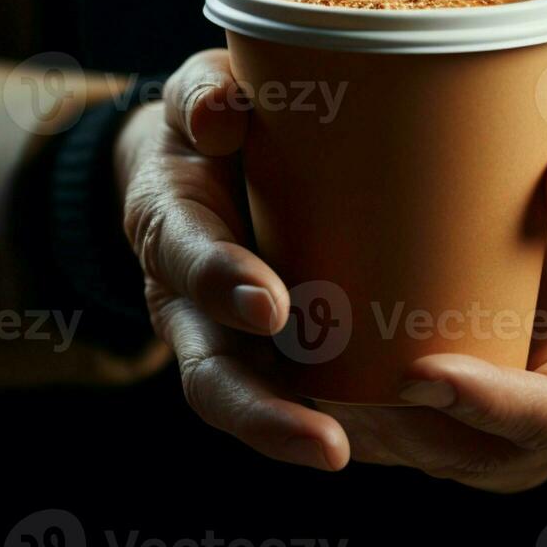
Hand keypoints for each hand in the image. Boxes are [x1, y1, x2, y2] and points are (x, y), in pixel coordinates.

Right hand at [115, 49, 349, 471]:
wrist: (202, 153)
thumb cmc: (216, 118)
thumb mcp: (200, 91)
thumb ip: (204, 96)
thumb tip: (223, 113)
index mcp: (171, 222)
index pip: (185, 256)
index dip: (221, 281)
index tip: (269, 304)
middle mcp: (189, 297)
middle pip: (209, 369)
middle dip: (258, 407)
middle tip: (321, 441)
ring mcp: (224, 333)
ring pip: (241, 397)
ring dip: (284, 431)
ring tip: (336, 455)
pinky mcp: (267, 349)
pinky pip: (288, 392)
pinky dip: (313, 420)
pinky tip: (374, 441)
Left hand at [323, 145, 546, 491]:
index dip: (488, 403)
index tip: (421, 370)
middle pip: (483, 452)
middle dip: (408, 428)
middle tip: (334, 387)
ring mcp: (522, 434)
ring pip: (440, 456)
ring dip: (375, 433)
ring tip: (309, 391)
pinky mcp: (479, 424)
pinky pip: (419, 438)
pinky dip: (366, 421)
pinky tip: (309, 386)